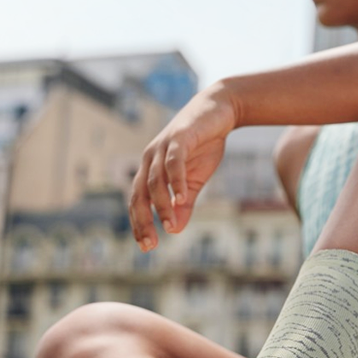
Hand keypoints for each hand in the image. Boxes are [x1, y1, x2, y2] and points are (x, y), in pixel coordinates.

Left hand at [129, 82, 237, 250]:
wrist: (219, 111)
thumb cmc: (203, 146)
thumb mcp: (194, 181)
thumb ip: (184, 204)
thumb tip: (175, 231)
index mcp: (149, 170)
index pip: (138, 201)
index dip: (140, 224)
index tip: (147, 247)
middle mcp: (149, 159)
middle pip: (139, 194)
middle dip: (143, 221)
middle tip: (150, 244)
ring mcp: (162, 147)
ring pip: (154, 181)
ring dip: (162, 205)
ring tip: (169, 226)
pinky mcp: (179, 138)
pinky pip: (172, 163)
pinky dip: (175, 182)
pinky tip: (181, 198)